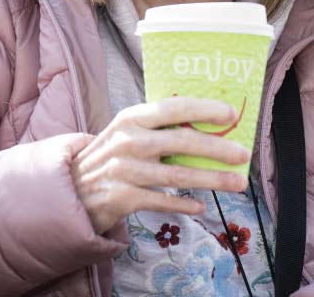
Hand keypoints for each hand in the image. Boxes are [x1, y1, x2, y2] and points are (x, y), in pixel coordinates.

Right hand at [70, 97, 250, 233]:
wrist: (69, 189)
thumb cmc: (110, 156)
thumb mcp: (127, 132)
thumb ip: (159, 127)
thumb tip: (209, 125)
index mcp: (132, 118)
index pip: (174, 108)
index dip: (204, 109)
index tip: (232, 114)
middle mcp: (128, 141)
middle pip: (181, 142)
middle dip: (217, 149)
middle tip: (243, 154)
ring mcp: (124, 170)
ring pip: (177, 176)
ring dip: (212, 180)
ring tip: (237, 183)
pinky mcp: (122, 198)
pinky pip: (162, 201)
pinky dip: (184, 205)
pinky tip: (202, 207)